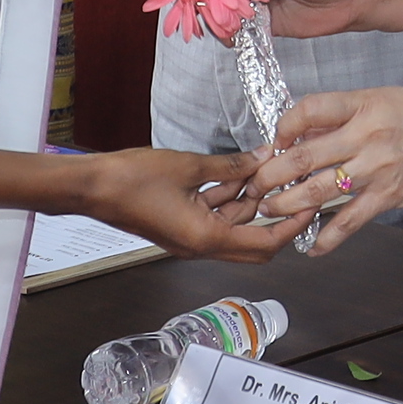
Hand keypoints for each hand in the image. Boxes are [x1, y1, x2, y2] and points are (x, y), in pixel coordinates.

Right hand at [76, 146, 278, 260]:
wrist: (92, 187)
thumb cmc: (134, 179)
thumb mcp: (190, 167)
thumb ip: (230, 165)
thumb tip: (263, 158)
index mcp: (207, 238)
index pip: (264, 244)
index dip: (291, 228)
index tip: (310, 207)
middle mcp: (201, 245)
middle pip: (252, 242)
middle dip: (275, 216)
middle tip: (293, 188)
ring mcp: (190, 237)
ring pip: (233, 225)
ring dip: (249, 201)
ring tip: (265, 168)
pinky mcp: (180, 226)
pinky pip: (214, 216)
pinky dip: (228, 198)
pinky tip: (237, 172)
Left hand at [239, 86, 402, 254]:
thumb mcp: (385, 99)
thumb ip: (346, 114)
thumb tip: (306, 131)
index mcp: (364, 103)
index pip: (307, 110)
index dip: (282, 127)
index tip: (275, 142)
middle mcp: (367, 134)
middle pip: (301, 156)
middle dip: (270, 175)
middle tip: (255, 186)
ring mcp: (379, 167)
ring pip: (317, 190)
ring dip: (286, 205)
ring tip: (271, 211)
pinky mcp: (391, 195)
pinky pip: (349, 221)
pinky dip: (326, 237)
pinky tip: (312, 245)